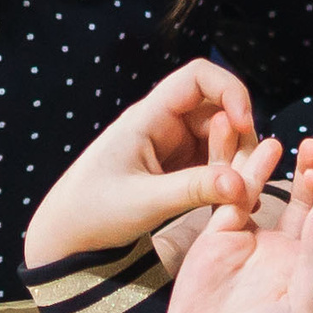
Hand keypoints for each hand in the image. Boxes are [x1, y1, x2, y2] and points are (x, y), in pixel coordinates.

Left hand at [24, 61, 273, 267]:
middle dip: (239, 141)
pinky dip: (229, 180)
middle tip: (244, 182)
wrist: (67, 235)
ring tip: (239, 200)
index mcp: (148, 116)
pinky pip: (216, 163)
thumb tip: (241, 184)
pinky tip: (234, 205)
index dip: (229, 91)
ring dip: (237, 163)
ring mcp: (174, 146)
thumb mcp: (144, 202)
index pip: (198, 77)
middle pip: (220, 111)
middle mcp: (164, 124)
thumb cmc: (93, 212)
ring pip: (223, 139)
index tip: (244, 125)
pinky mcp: (180, 169)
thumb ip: (192, 190)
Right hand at [157, 151, 312, 312]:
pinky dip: (240, 173)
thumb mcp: (301, 309)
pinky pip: (232, 197)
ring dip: (276, 164)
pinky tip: (249, 153)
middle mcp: (288, 248)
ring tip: (280, 141)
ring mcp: (253, 240)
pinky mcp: (218, 237)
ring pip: (269, 190)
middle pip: (308, 197)